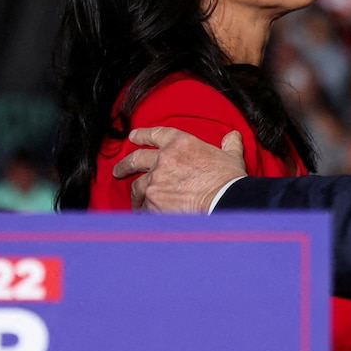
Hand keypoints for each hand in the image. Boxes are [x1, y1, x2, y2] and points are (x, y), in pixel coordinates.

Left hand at [112, 127, 246, 212]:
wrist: (224, 202)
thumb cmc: (229, 181)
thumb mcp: (231, 157)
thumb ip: (228, 146)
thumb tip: (232, 137)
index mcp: (181, 143)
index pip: (156, 134)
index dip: (142, 135)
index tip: (133, 136)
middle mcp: (163, 160)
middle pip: (136, 159)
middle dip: (125, 165)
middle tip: (119, 170)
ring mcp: (155, 181)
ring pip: (137, 186)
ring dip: (135, 194)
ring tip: (135, 200)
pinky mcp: (152, 202)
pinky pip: (143, 207)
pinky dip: (144, 211)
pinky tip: (145, 215)